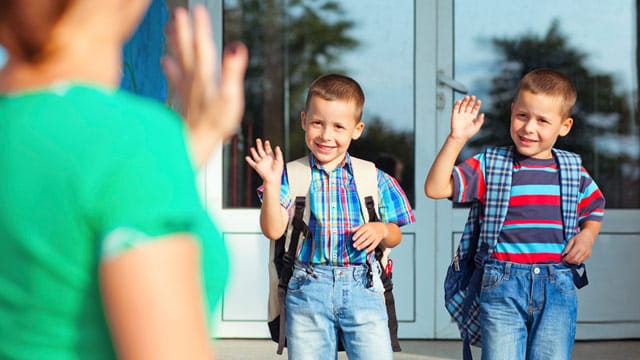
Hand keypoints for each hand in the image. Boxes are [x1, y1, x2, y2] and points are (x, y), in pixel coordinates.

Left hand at [162, 5, 248, 166]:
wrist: (193, 146)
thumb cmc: (214, 125)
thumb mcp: (230, 98)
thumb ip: (232, 72)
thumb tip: (236, 47)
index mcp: (205, 76)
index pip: (203, 46)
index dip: (201, 27)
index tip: (198, 9)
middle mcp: (193, 80)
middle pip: (187, 49)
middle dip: (183, 30)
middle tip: (178, 11)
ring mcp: (186, 90)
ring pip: (179, 60)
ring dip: (174, 43)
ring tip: (169, 27)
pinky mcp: (183, 101)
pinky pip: (174, 78)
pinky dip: (169, 68)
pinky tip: (164, 61)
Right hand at [245, 138, 283, 184]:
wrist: (273, 178)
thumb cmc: (277, 171)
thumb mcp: (280, 161)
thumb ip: (279, 153)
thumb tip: (277, 147)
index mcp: (271, 157)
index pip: (268, 149)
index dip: (267, 145)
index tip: (266, 141)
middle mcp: (265, 159)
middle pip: (261, 150)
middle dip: (259, 145)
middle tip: (258, 140)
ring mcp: (261, 163)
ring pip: (256, 155)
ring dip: (254, 152)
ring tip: (252, 148)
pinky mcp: (257, 167)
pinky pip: (252, 163)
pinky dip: (249, 160)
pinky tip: (247, 157)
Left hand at [352, 223, 388, 252]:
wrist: (382, 228)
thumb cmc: (371, 227)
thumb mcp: (365, 225)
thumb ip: (357, 228)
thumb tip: (350, 230)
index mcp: (368, 226)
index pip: (361, 230)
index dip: (357, 235)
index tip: (353, 239)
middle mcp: (372, 231)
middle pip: (365, 237)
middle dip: (359, 241)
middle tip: (354, 245)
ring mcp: (375, 236)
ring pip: (369, 241)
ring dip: (363, 245)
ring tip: (358, 248)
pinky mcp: (378, 240)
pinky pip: (374, 245)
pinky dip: (370, 249)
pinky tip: (365, 251)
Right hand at [449, 95, 484, 141]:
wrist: (459, 137)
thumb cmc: (468, 133)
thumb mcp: (476, 127)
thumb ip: (480, 121)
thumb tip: (483, 114)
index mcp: (472, 117)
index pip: (475, 109)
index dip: (477, 105)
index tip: (479, 101)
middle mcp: (466, 115)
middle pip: (469, 106)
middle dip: (471, 101)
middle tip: (473, 97)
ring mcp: (460, 114)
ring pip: (463, 106)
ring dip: (465, 101)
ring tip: (467, 97)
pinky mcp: (454, 115)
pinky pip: (455, 108)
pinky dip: (457, 104)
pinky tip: (459, 101)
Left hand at [562, 230, 595, 263]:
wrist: (588, 237)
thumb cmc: (580, 237)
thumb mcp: (571, 240)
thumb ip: (567, 247)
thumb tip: (563, 254)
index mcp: (579, 246)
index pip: (571, 255)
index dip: (566, 258)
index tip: (563, 259)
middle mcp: (583, 251)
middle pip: (575, 260)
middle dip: (569, 261)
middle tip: (565, 260)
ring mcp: (586, 254)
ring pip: (578, 262)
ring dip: (573, 262)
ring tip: (569, 260)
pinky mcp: (588, 256)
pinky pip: (582, 261)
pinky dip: (577, 261)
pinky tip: (574, 259)